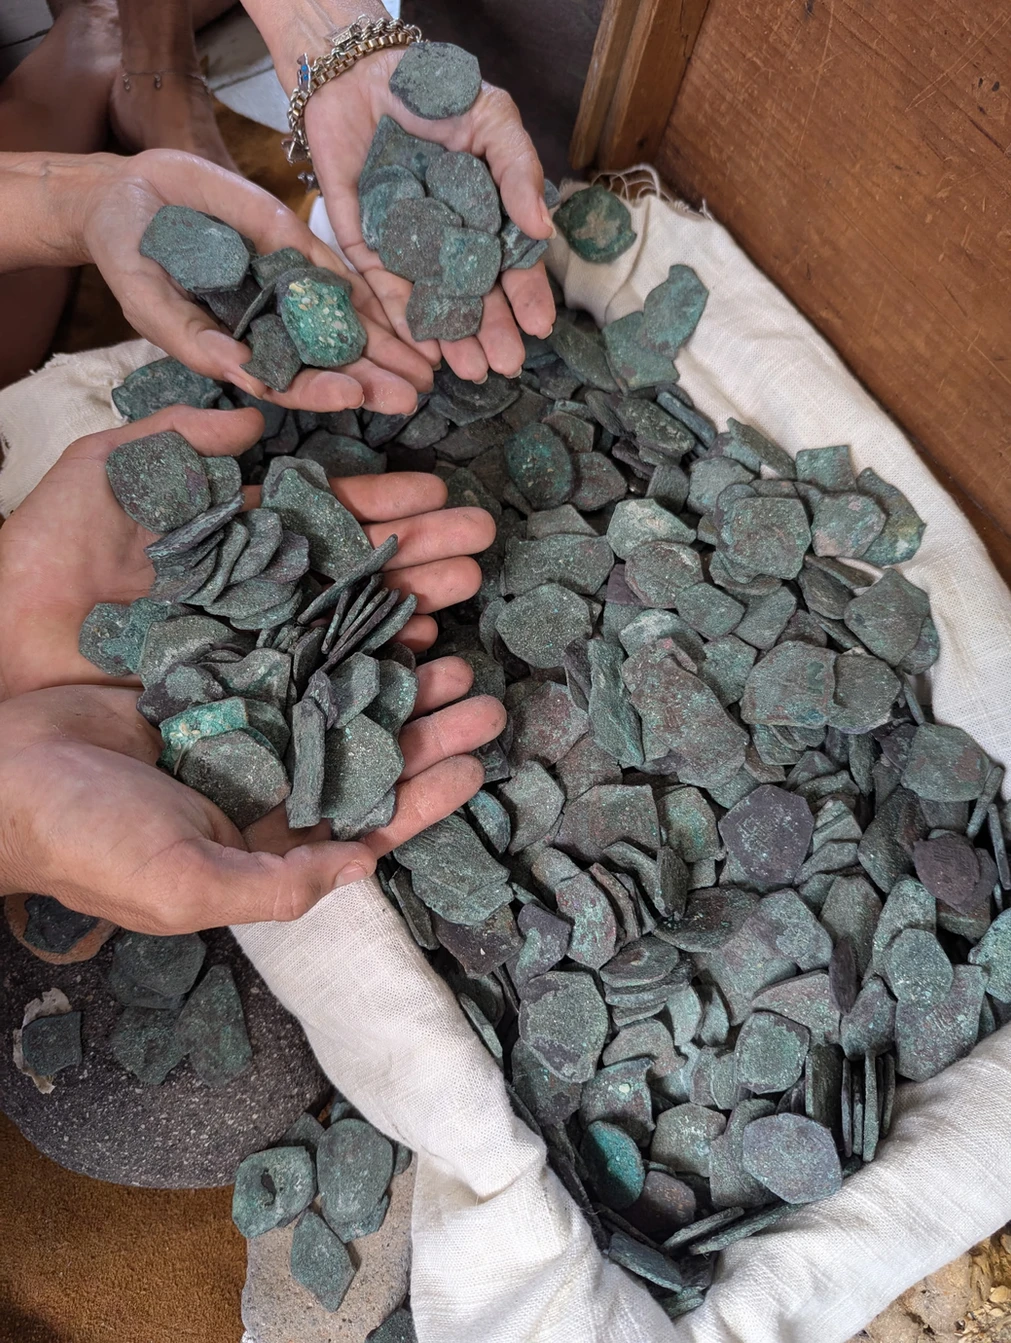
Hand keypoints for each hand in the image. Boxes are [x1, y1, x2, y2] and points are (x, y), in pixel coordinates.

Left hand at [0, 403, 494, 699]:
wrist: (1, 649)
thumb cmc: (43, 557)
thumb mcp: (107, 471)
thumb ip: (180, 439)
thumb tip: (253, 419)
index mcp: (237, 543)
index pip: (329, 520)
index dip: (387, 508)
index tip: (443, 497)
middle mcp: (260, 598)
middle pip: (357, 575)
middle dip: (423, 556)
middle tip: (482, 545)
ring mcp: (258, 653)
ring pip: (351, 633)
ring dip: (415, 613)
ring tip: (469, 592)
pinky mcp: (248, 705)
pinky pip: (323, 693)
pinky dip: (376, 679)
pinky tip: (423, 666)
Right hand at [0, 682, 502, 931]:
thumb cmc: (85, 841)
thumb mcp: (185, 883)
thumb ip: (276, 885)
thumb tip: (364, 869)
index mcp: (263, 845)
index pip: (367, 822)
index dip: (426, 796)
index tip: (477, 762)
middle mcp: (260, 786)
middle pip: (363, 754)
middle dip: (423, 727)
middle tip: (481, 694)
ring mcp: (237, 728)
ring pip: (334, 698)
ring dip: (387, 676)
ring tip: (446, 645)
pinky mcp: (210, 678)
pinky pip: (287, 651)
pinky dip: (329, 634)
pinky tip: (368, 611)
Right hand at [77, 149, 433, 412]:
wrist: (128, 199)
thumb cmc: (129, 262)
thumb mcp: (151, 306)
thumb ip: (197, 341)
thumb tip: (243, 372)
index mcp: (242, 353)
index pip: (289, 382)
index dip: (321, 391)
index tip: (355, 396)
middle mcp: (274, 329)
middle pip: (332, 360)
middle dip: (375, 379)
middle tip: (416, 395)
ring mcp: (291, 289)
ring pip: (348, 323)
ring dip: (389, 345)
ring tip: (429, 364)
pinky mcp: (299, 248)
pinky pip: (343, 273)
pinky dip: (377, 293)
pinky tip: (413, 311)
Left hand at [303, 48, 556, 382]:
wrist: (359, 74)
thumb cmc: (435, 90)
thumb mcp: (491, 118)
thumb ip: (517, 168)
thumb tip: (543, 227)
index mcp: (488, 215)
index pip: (512, 262)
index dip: (526, 294)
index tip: (538, 325)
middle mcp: (451, 240)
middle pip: (475, 294)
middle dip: (491, 330)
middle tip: (504, 363)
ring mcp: (409, 249)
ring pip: (434, 302)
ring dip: (453, 337)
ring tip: (468, 369)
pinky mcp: (365, 249)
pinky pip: (384, 290)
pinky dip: (402, 320)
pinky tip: (422, 351)